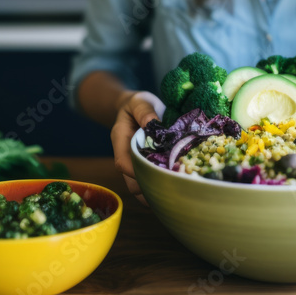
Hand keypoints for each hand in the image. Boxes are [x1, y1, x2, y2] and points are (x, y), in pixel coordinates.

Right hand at [110, 91, 164, 206]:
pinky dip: (159, 186)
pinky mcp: (144, 165)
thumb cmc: (137, 103)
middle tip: (171, 189)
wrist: (134, 107)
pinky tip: (175, 188)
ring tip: (175, 193)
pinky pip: (148, 181)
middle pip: (131, 180)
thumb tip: (153, 123)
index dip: (135, 172)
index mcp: (120, 140)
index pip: (122, 163)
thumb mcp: (139, 101)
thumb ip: (144, 111)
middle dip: (147, 189)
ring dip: (154, 191)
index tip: (154, 174)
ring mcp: (134, 162)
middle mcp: (125, 155)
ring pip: (139, 186)